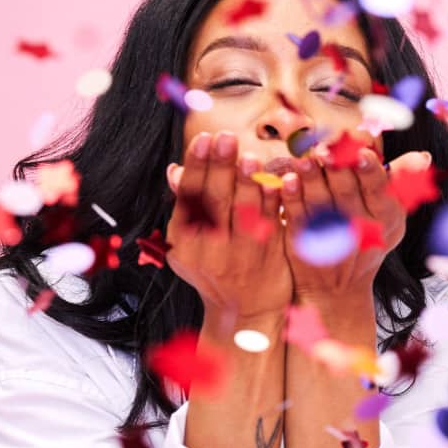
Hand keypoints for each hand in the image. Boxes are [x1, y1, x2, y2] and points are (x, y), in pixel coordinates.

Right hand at [165, 131, 292, 320]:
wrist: (244, 310)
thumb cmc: (215, 267)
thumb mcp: (191, 242)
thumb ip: (187, 206)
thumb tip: (173, 170)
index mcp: (185, 240)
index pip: (189, 197)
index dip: (196, 167)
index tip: (203, 139)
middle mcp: (208, 249)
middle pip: (214, 201)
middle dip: (219, 167)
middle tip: (225, 137)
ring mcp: (239, 255)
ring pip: (242, 213)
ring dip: (246, 184)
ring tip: (248, 157)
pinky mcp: (268, 257)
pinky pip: (271, 225)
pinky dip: (272, 202)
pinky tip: (275, 181)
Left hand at [279, 141, 411, 309]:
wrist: (339, 287)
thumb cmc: (368, 238)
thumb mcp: (390, 215)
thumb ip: (400, 183)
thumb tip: (422, 156)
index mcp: (385, 219)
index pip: (379, 191)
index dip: (370, 171)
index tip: (362, 152)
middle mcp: (360, 229)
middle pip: (347, 193)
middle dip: (337, 169)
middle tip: (326, 148)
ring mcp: (331, 237)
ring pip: (321, 203)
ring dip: (312, 179)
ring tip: (306, 160)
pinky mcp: (305, 242)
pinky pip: (298, 217)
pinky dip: (292, 198)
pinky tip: (289, 180)